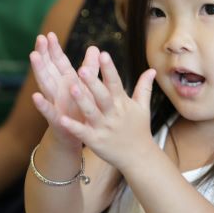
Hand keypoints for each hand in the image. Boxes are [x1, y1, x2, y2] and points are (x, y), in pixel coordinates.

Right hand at [29, 32, 98, 148]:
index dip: (54, 49)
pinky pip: (48, 111)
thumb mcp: (87, 87)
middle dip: (44, 54)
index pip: (59, 62)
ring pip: (46, 85)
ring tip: (33, 57)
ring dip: (39, 71)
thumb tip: (95, 48)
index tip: (49, 34)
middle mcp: (59, 90)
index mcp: (67, 81)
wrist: (75, 136)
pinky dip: (42, 104)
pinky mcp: (57, 119)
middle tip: (39, 39)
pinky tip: (35, 96)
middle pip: (49, 69)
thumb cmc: (81, 108)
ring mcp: (56, 103)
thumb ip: (90, 68)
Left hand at [60, 51, 155, 170]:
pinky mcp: (95, 141)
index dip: (109, 69)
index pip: (115, 83)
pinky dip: (73, 126)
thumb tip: (152, 69)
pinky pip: (82, 132)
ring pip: (91, 112)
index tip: (104, 54)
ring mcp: (104, 128)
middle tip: (82, 68)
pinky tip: (61, 118)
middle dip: (93, 82)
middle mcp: (113, 114)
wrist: (139, 157)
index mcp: (122, 103)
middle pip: (102, 96)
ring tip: (71, 87)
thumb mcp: (143, 107)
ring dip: (82, 100)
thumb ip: (144, 87)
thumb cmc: (139, 129)